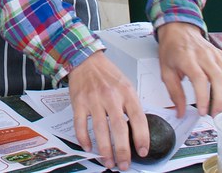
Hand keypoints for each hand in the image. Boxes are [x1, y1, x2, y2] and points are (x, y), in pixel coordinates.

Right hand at [67, 51, 145, 169]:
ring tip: (108, 161)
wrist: (85, 59)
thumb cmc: (107, 74)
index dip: (142, 137)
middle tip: (124, 164)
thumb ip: (132, 105)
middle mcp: (110, 96)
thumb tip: (139, 130)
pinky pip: (80, 125)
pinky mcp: (78, 102)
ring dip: (105, 149)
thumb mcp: (126, 85)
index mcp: (126, 92)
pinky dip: (84, 138)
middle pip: (119, 127)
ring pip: (100, 129)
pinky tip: (89, 147)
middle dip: (123, 150)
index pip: (138, 118)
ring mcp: (93, 99)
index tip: (143, 151)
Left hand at [156, 22, 221, 117]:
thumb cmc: (171, 49)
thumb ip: (174, 93)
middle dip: (220, 101)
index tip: (202, 112)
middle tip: (214, 114)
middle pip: (220, 79)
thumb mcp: (165, 71)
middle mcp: (204, 56)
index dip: (203, 98)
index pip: (200, 79)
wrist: (179, 30)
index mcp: (187, 58)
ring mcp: (216, 55)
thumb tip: (181, 112)